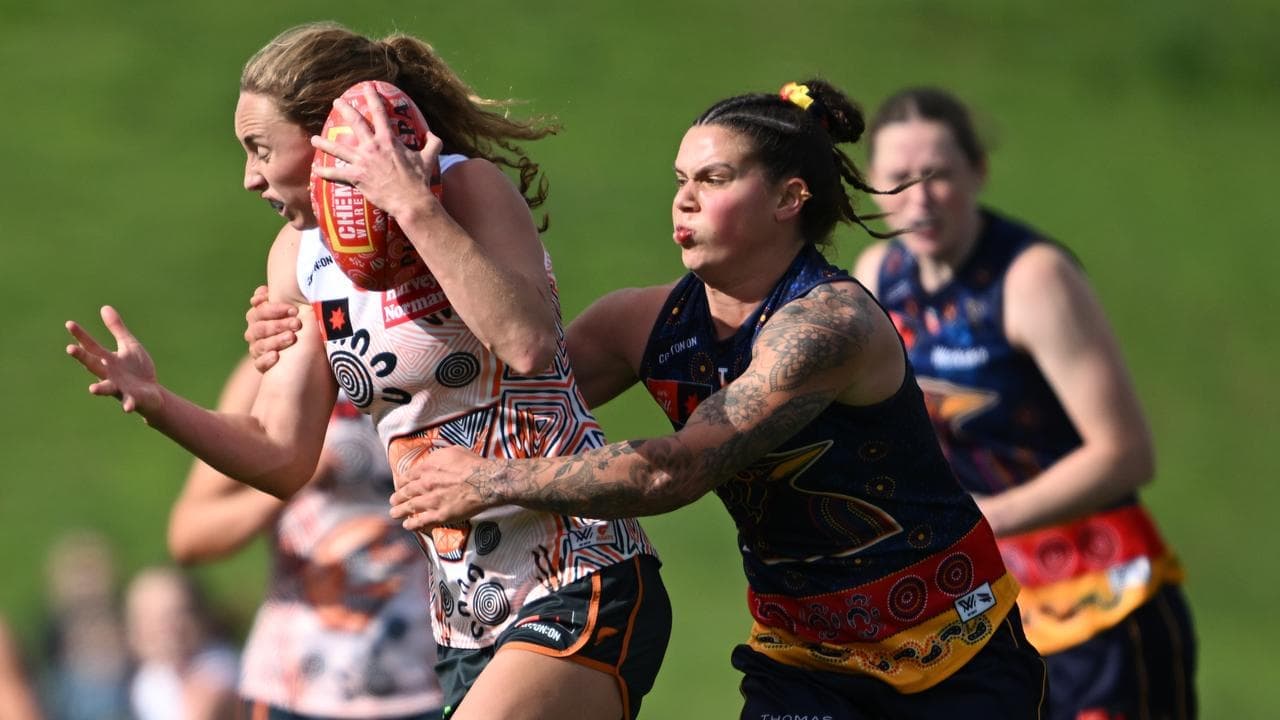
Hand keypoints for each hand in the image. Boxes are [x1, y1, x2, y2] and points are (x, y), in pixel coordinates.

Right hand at [65, 305, 162, 414]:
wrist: (151, 394)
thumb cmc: (137, 369)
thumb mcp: (128, 345)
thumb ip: (117, 329)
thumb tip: (104, 307)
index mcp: (107, 360)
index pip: (91, 346)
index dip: (81, 335)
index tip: (69, 323)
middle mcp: (109, 374)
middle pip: (93, 365)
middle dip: (82, 357)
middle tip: (70, 349)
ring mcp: (119, 388)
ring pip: (106, 388)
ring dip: (100, 389)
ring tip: (92, 390)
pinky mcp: (132, 399)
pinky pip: (129, 402)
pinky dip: (128, 404)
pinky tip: (128, 407)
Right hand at [244, 285, 300, 372]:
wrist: (314, 358)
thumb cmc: (308, 328)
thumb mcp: (303, 312)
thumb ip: (292, 299)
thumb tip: (282, 287)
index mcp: (262, 316)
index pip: (259, 309)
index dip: (273, 308)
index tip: (293, 309)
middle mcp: (257, 331)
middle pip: (259, 326)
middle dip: (278, 323)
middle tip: (297, 323)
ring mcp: (258, 348)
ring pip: (259, 344)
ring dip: (276, 340)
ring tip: (292, 337)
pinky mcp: (263, 366)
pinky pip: (259, 363)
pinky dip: (266, 359)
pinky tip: (277, 356)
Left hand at [310, 83, 443, 220]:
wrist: (410, 201)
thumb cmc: (419, 180)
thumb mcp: (429, 159)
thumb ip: (433, 144)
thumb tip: (433, 135)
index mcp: (389, 140)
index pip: (379, 113)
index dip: (373, 98)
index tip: (367, 87)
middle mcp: (373, 147)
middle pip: (355, 123)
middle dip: (345, 109)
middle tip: (336, 102)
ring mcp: (363, 161)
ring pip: (338, 149)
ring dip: (324, 143)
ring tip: (313, 139)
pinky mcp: (357, 177)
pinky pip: (337, 174)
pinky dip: (325, 173)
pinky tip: (316, 171)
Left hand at [389, 446, 501, 530]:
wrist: (485, 481)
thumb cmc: (473, 464)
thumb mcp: (452, 451)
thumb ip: (438, 457)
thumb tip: (431, 459)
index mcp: (427, 468)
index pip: (407, 476)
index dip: (401, 482)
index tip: (399, 486)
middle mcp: (425, 484)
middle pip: (405, 492)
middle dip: (397, 497)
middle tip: (393, 501)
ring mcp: (431, 501)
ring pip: (409, 507)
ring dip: (399, 511)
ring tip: (394, 514)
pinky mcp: (440, 515)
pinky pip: (421, 521)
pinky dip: (412, 524)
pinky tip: (407, 525)